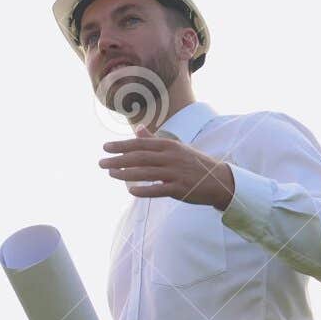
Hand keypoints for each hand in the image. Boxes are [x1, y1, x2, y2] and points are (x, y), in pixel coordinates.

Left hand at [98, 125, 235, 208]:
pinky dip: (144, 190)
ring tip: (111, 174)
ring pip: (146, 173)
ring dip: (126, 174)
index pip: (141, 144)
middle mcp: (171, 157)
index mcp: (169, 145)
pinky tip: (131, 191)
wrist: (218, 180)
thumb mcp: (175, 147)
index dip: (122, 145)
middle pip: (140, 157)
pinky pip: (158, 189)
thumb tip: (139, 128)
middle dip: (118, 159)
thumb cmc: (193, 163)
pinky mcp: (180, 189)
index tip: (105, 147)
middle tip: (101, 163)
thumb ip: (155, 140)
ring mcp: (176, 173)